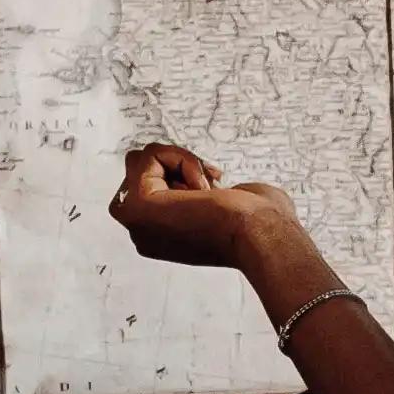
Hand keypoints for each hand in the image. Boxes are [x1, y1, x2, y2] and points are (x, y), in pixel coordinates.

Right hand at [109, 139, 304, 287]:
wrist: (256, 233)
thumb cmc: (252, 224)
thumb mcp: (220, 205)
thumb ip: (196, 198)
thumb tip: (199, 187)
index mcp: (158, 238)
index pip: (149, 186)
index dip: (179, 178)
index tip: (208, 193)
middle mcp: (143, 232)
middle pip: (136, 171)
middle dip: (174, 165)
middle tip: (205, 185)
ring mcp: (136, 220)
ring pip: (141, 159)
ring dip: (180, 162)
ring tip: (205, 188)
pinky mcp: (138, 204)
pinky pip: (150, 156)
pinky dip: (181, 159)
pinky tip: (201, 187)